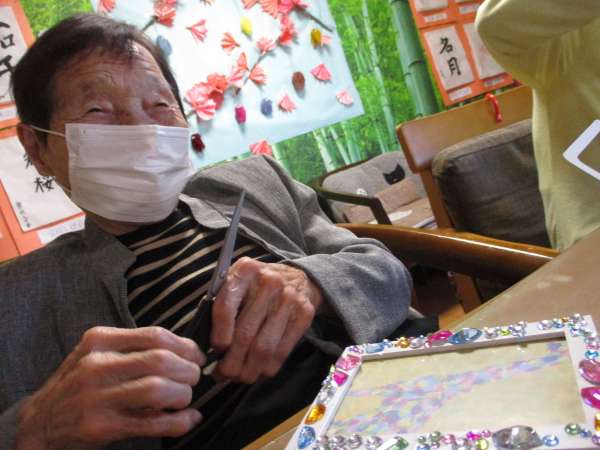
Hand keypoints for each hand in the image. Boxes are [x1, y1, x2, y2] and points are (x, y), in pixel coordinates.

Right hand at [16, 327, 204, 449]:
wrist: (39, 423)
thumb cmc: (78, 385)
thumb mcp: (97, 355)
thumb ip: (133, 348)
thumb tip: (185, 350)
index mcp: (99, 340)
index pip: (155, 335)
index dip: (185, 346)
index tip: (197, 356)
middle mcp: (97, 366)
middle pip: (161, 360)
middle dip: (188, 370)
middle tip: (194, 378)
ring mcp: (97, 397)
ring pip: (158, 389)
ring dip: (184, 394)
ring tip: (187, 398)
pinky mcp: (100, 427)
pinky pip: (151, 423)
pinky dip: (178, 422)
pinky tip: (188, 419)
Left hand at [211, 257, 322, 383]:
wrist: (298, 277)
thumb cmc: (257, 286)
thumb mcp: (237, 282)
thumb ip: (222, 305)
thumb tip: (206, 345)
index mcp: (245, 271)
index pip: (226, 306)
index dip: (219, 333)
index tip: (216, 349)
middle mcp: (269, 282)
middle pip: (245, 332)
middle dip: (231, 361)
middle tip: (223, 374)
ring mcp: (289, 298)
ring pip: (264, 347)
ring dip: (249, 370)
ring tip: (239, 378)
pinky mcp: (304, 314)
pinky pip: (283, 350)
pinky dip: (268, 368)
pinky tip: (258, 372)